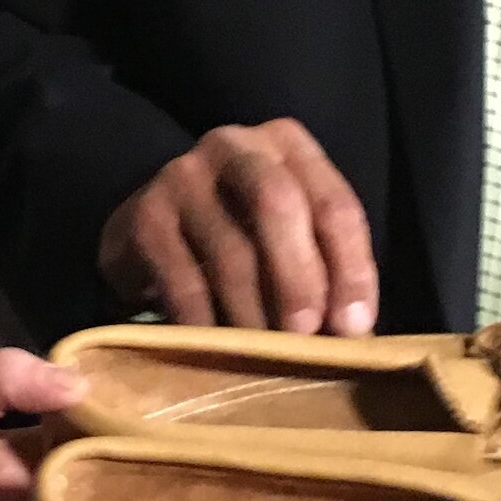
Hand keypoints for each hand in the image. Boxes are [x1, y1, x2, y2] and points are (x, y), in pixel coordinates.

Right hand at [97, 120, 377, 333]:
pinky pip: (185, 282)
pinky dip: (209, 325)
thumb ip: (326, 268)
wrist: (153, 229)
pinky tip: (220, 350)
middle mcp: (235, 146)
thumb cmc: (243, 233)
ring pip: (231, 252)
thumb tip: (355, 335)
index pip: (334, 205)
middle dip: (299, 278)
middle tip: (306, 336)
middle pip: (277, 204)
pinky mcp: (145, 217)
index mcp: (288, 144)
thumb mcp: (293, 233)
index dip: (351, 269)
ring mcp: (183, 176)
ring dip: (255, 314)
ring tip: (266, 356)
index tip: (354, 328)